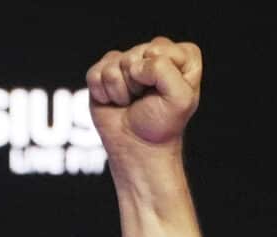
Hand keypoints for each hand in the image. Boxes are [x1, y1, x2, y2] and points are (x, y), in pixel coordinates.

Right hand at [87, 38, 201, 160]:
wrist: (137, 148)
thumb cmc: (161, 124)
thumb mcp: (180, 99)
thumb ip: (164, 69)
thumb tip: (133, 66)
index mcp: (180, 56)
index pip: (160, 48)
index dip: (158, 73)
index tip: (163, 93)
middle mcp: (153, 53)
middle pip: (135, 54)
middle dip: (138, 82)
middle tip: (144, 100)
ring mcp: (127, 61)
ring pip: (115, 64)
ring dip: (120, 90)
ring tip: (130, 102)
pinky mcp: (103, 72)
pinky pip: (96, 73)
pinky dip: (103, 93)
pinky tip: (114, 102)